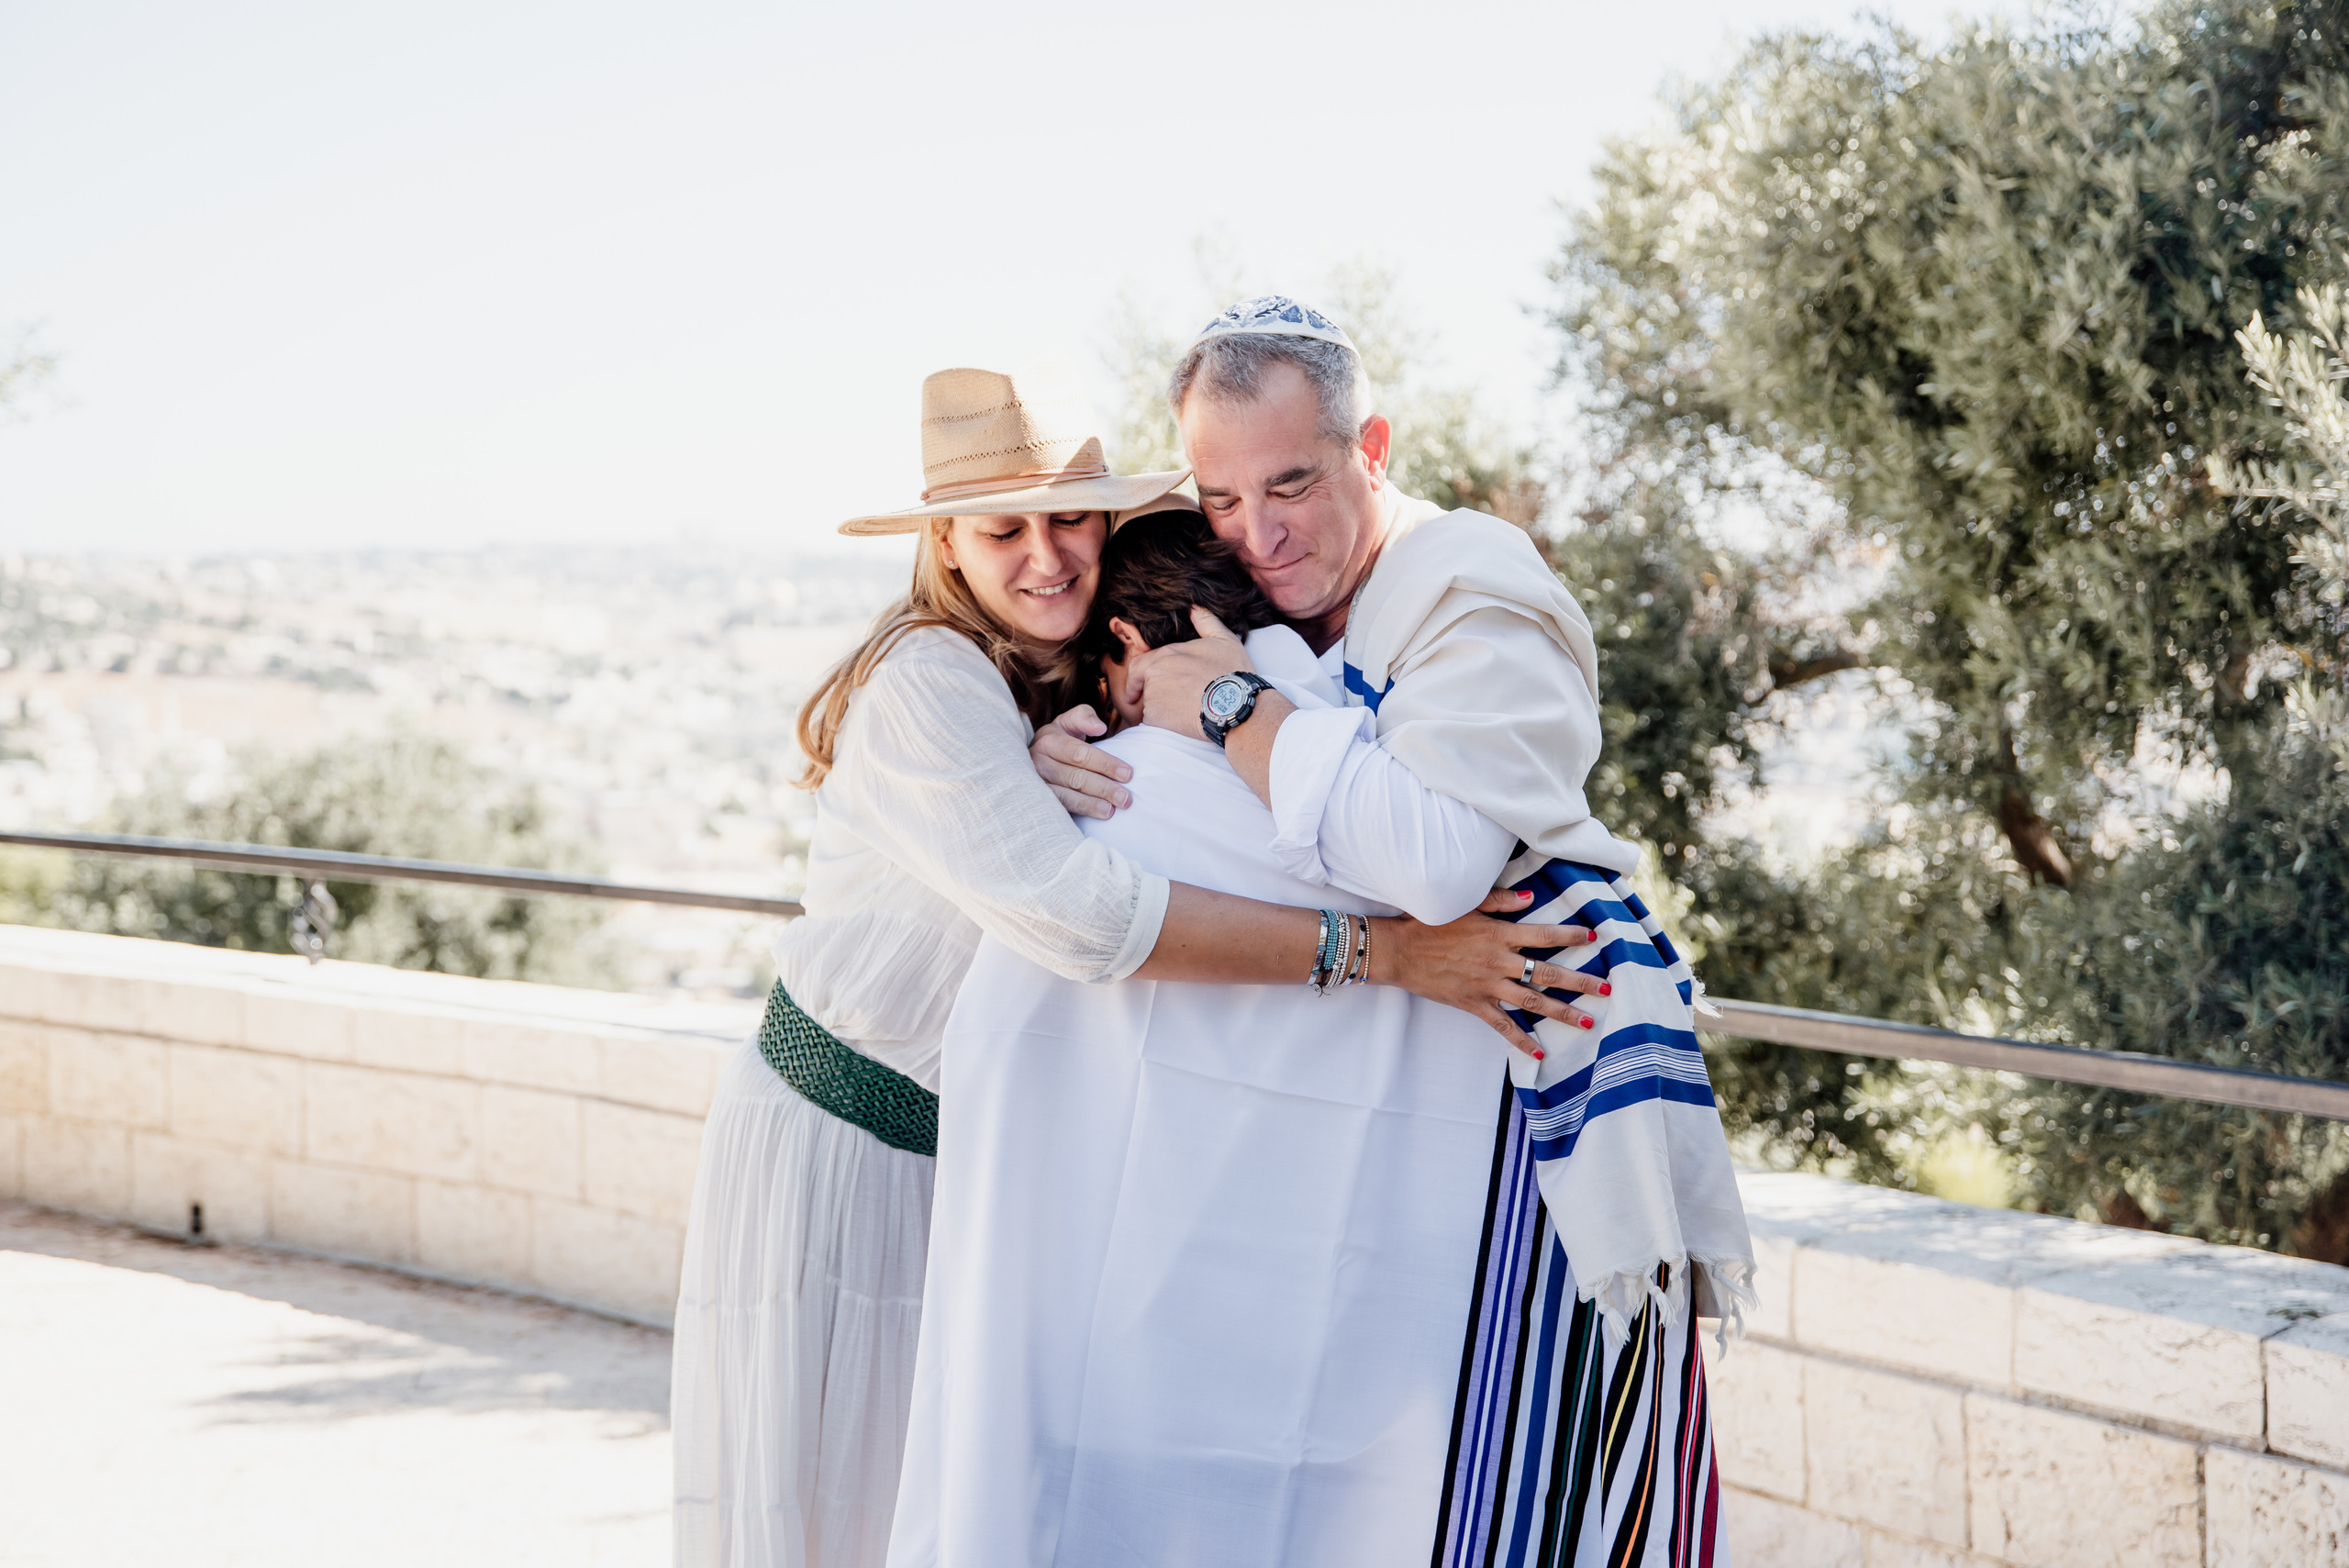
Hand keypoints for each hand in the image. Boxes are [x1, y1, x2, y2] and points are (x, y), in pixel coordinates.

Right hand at [1029, 705, 1131, 819]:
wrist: (1031, 760)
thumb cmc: (1060, 740)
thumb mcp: (1068, 722)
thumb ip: (1083, 717)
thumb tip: (1099, 727)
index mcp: (1048, 740)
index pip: (1080, 753)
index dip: (1105, 764)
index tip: (1128, 774)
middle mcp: (1038, 761)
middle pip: (1075, 777)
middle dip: (1103, 787)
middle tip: (1126, 798)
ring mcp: (1035, 783)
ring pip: (1066, 795)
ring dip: (1091, 804)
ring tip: (1112, 811)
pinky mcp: (1036, 800)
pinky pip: (1060, 808)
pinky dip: (1080, 812)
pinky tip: (1097, 816)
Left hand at [1128, 607, 1253, 740]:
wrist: (1235, 705)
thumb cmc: (1232, 673)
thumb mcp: (1224, 640)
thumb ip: (1206, 621)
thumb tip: (1194, 606)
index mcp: (1166, 653)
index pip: (1141, 664)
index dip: (1139, 675)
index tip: (1137, 686)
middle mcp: (1154, 673)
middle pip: (1141, 684)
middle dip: (1141, 693)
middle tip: (1145, 703)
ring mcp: (1153, 696)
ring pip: (1147, 705)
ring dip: (1158, 710)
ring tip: (1180, 713)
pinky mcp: (1155, 718)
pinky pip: (1152, 723)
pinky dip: (1161, 725)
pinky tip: (1180, 723)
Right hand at [1372, 888, 1605, 1058]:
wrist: (1399, 951)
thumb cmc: (1430, 923)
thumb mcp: (1464, 904)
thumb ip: (1499, 901)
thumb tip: (1530, 896)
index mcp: (1499, 934)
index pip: (1543, 935)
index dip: (1570, 936)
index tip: (1593, 937)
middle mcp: (1498, 961)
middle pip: (1548, 973)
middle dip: (1581, 982)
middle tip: (1608, 989)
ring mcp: (1487, 985)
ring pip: (1533, 1002)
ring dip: (1562, 1012)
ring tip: (1588, 1021)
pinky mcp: (1474, 1004)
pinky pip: (1502, 1026)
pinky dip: (1521, 1040)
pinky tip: (1540, 1052)